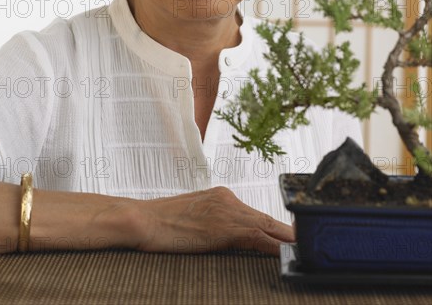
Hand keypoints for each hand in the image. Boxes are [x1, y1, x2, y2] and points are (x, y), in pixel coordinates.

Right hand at [130, 186, 294, 254]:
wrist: (143, 219)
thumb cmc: (160, 222)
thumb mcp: (191, 218)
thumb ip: (211, 223)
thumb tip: (223, 238)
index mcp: (221, 196)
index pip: (254, 214)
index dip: (274, 227)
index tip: (290, 236)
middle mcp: (227, 199)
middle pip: (265, 218)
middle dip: (287, 232)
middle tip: (308, 242)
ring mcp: (226, 211)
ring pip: (266, 226)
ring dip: (287, 239)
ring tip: (306, 248)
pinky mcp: (223, 227)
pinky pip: (256, 237)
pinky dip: (274, 246)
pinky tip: (287, 254)